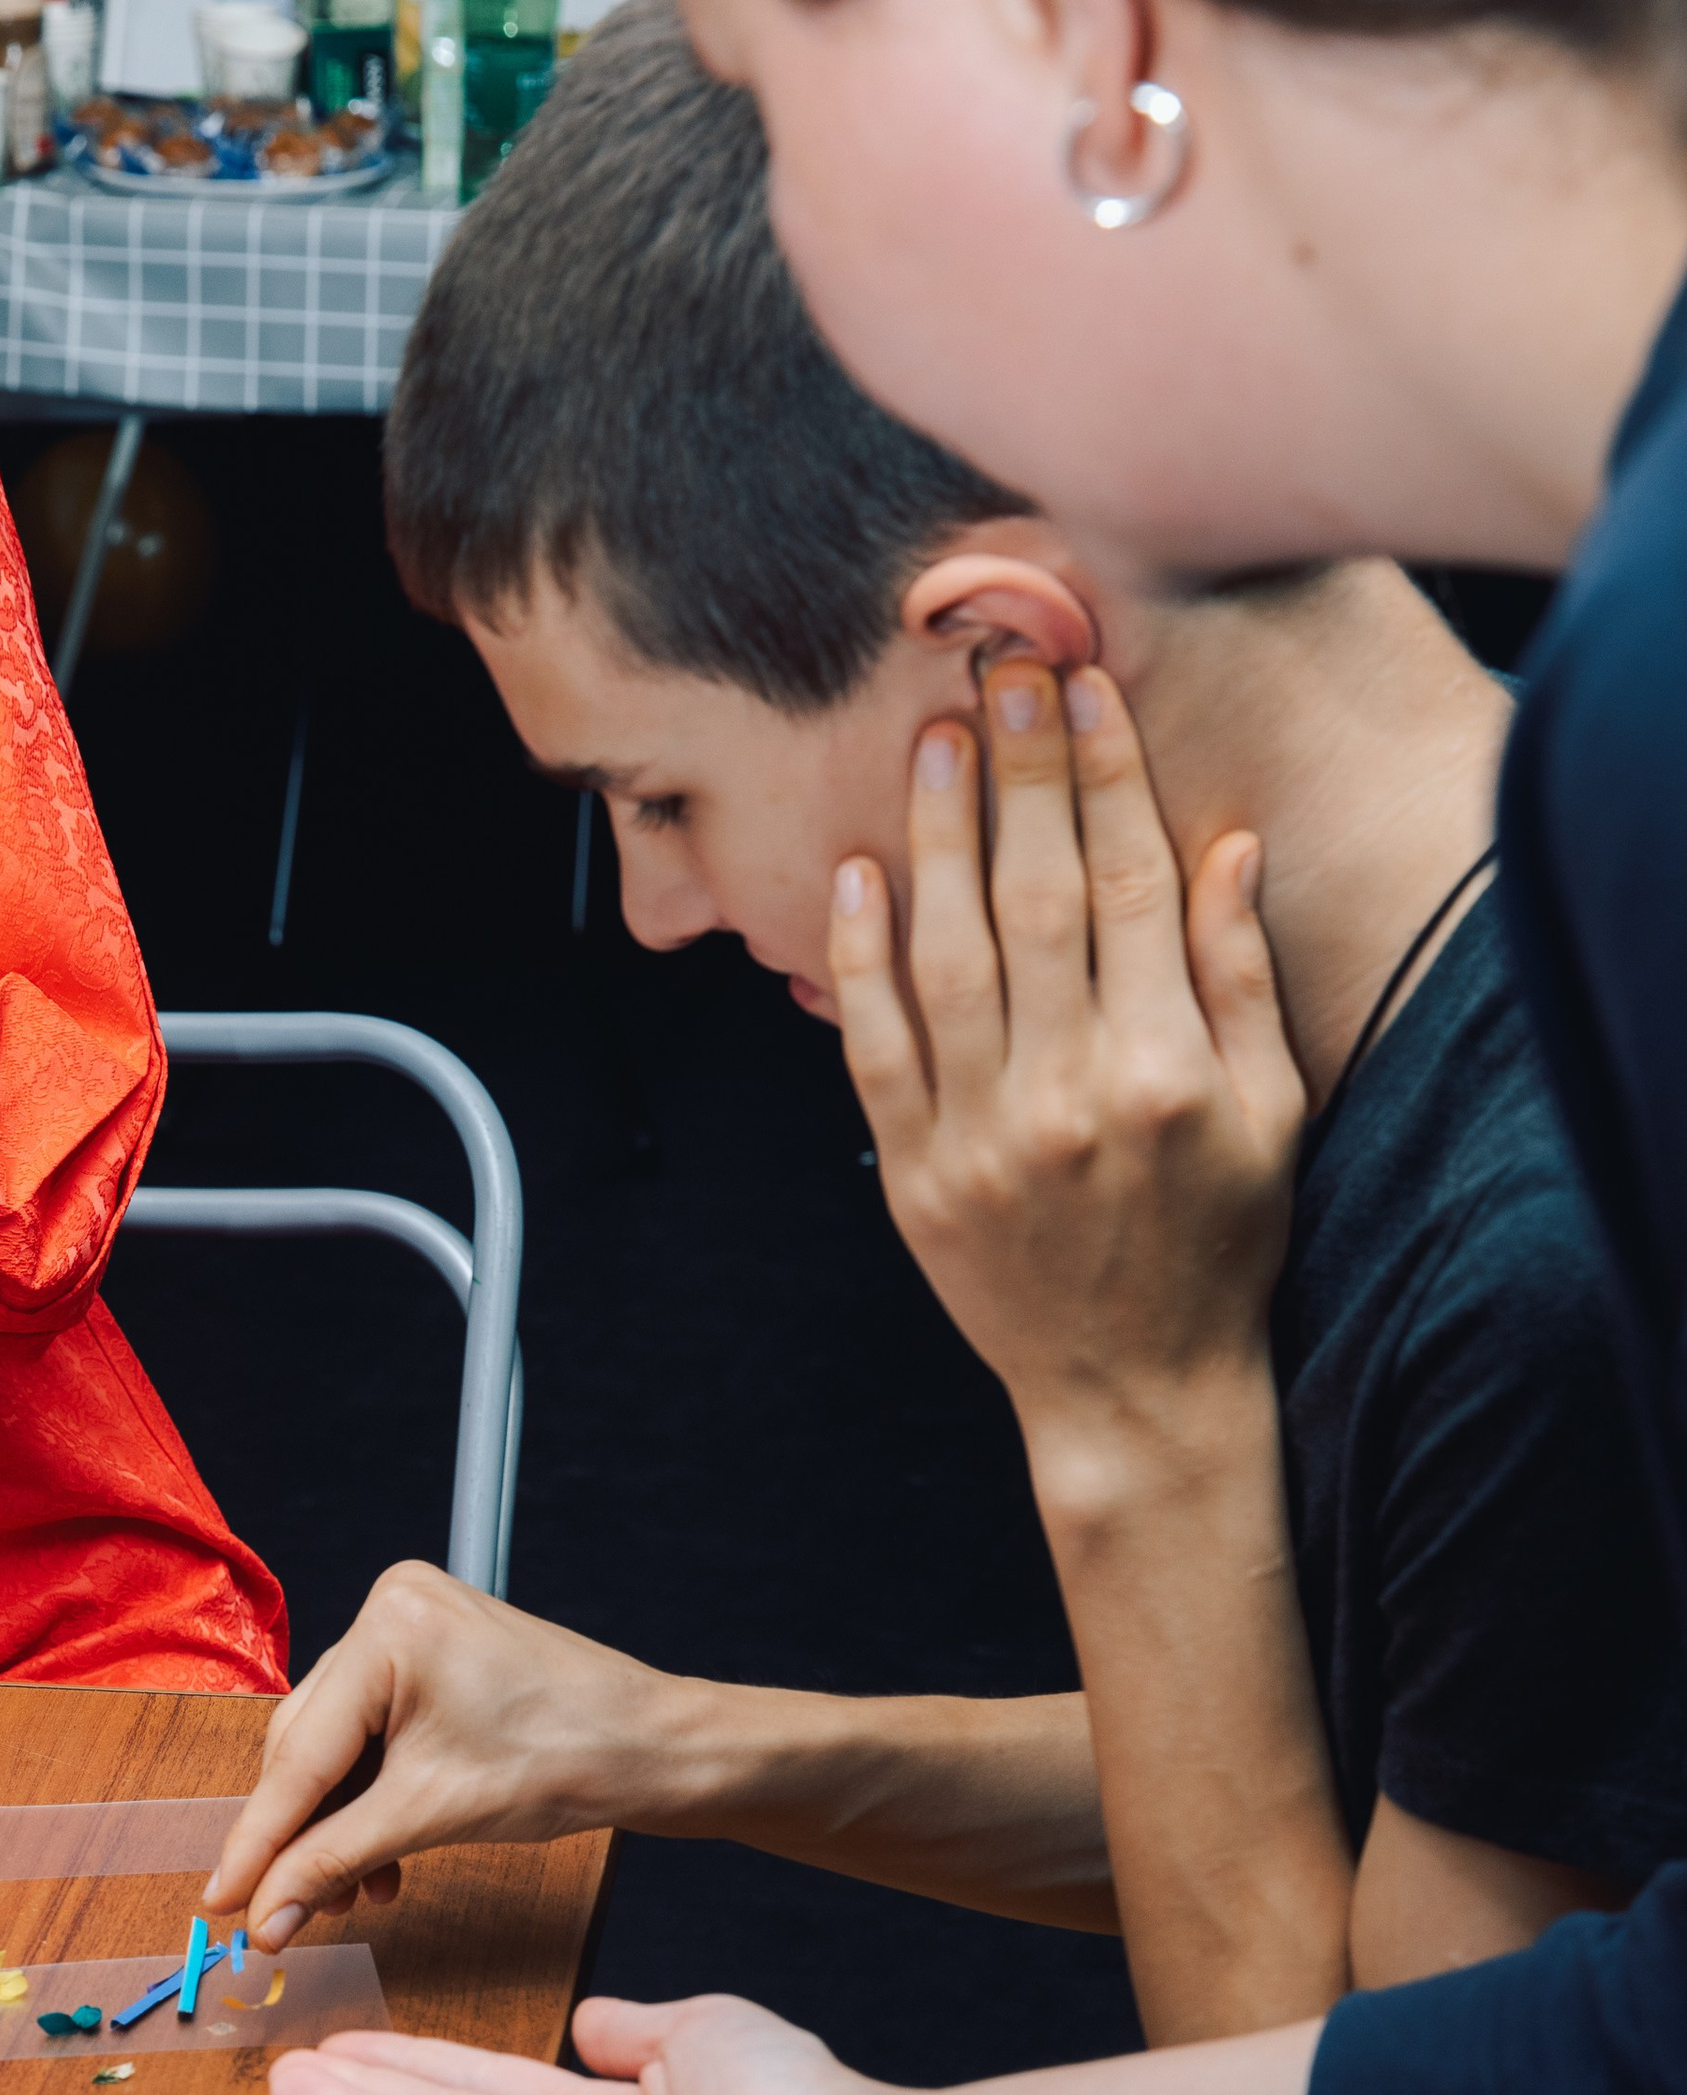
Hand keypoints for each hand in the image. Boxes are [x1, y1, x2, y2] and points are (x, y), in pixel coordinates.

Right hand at [205, 1562, 699, 1948]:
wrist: (655, 1748)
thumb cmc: (570, 1759)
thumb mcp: (433, 1816)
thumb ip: (332, 1864)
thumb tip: (261, 1918)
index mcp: (389, 1627)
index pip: (300, 1754)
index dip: (256, 1839)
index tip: (218, 1902)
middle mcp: (389, 1611)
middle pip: (307, 1747)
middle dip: (299, 1837)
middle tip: (281, 1916)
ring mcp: (409, 1630)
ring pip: (336, 1750)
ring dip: (336, 1829)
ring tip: (351, 1898)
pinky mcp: (429, 1658)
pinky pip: (371, 1739)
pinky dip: (369, 1802)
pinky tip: (382, 1862)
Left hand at [826, 661, 1305, 1487]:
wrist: (1131, 1392)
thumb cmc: (1215, 1250)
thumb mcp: (1270, 1117)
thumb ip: (1241, 981)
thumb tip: (1229, 845)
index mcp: (1167, 1071)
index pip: (1131, 885)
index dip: (1106, 775)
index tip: (1087, 690)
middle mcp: (1070, 1094)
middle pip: (1035, 896)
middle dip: (1021, 772)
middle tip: (1003, 671)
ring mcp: (982, 1137)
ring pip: (946, 954)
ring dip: (937, 837)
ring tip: (935, 743)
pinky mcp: (915, 1176)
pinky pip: (873, 1047)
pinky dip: (858, 959)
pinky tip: (857, 875)